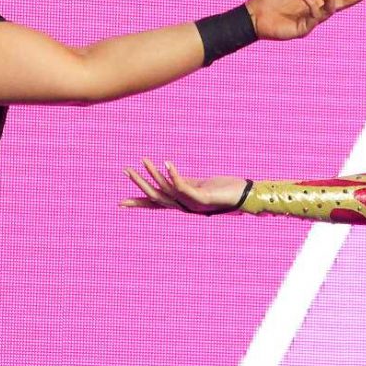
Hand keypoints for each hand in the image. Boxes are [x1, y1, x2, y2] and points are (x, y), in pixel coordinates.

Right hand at [123, 159, 246, 213]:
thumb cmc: (223, 189)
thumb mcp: (198, 185)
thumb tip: (168, 174)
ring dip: (153, 174)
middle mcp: (184, 206)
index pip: (155, 204)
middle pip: (156, 196)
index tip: (120, 203)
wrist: (245, 196)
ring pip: (167, 190)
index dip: (138, 203)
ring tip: (143, 159)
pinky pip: (183, 186)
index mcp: (181, 203)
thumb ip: (183, 182)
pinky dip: (174, 175)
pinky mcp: (203, 199)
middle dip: (140, 184)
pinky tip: (167, 163)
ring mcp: (192, 204)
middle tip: (126, 170)